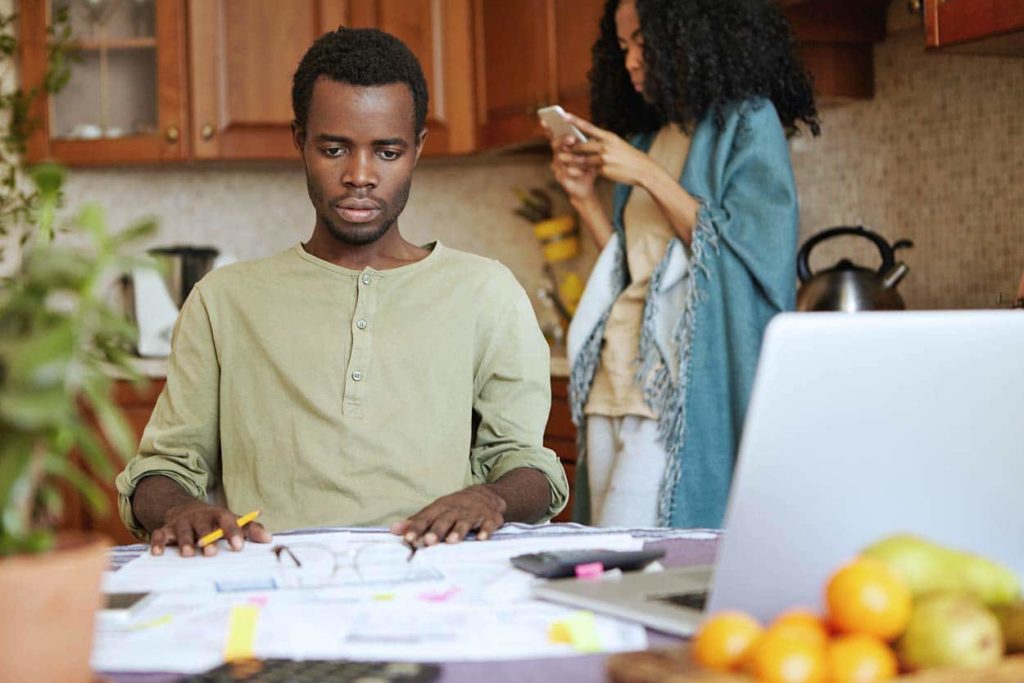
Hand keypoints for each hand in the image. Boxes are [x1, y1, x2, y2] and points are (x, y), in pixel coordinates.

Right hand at [149, 500, 271, 556]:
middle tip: (211, 552)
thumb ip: (251, 530)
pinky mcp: (166, 529)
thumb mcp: (233, 521)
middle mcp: (199, 518)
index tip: (239, 546)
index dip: (233, 532)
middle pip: (203, 526)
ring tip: (189, 554)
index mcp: (218, 515)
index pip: (228, 521)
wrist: (187, 509)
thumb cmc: (215, 521)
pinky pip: (159, 535)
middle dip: (207, 538)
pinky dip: (157, 543)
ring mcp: (182, 523)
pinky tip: (158, 553)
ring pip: (182, 530)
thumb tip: (269, 539)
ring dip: (185, 542)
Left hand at [390, 484, 506, 546]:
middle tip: (428, 541)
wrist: (486, 495)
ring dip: (458, 531)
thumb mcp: (435, 511)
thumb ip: (416, 522)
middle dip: (436, 530)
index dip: (417, 528)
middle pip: (445, 520)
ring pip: (465, 522)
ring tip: (452, 541)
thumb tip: (393, 530)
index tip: (408, 538)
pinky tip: (481, 538)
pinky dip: (485, 530)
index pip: (426, 518)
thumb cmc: (455, 507)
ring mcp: (474, 513)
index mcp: (441, 508)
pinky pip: (488, 524)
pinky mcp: (490, 518)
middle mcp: (456, 509)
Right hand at [542, 118, 598, 202]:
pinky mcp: (559, 177)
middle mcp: (557, 154)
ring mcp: (557, 166)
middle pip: (555, 144)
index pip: (554, 134)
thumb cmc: (588, 166)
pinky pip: (565, 173)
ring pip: (560, 159)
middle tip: (572, 139)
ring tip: (584, 160)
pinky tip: (583, 172)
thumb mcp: (589, 152)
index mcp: (563, 146)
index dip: (549, 127)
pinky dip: (575, 172)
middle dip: (563, 140)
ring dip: (573, 158)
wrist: (586, 186)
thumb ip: (586, 142)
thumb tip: (589, 132)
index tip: (546, 121)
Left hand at [565, 113, 661, 187]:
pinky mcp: (604, 170)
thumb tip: (587, 142)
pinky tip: (580, 172)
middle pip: (582, 146)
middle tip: (562, 147)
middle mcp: (606, 146)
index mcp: (609, 137)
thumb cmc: (629, 156)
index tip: (564, 115)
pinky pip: (590, 170)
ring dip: (573, 160)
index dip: (575, 121)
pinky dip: (585, 170)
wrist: (643, 170)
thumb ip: (603, 142)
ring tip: (563, 159)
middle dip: (572, 148)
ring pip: (583, 159)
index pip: (589, 127)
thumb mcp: (617, 144)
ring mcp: (604, 159)